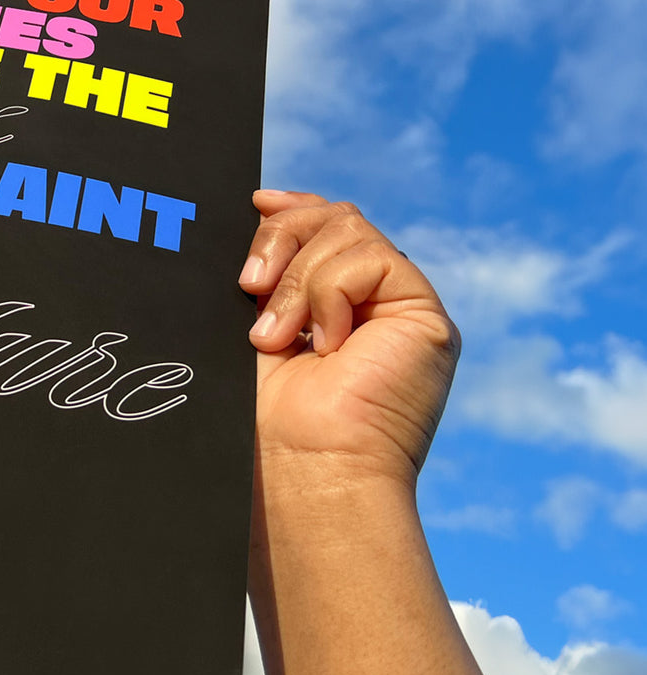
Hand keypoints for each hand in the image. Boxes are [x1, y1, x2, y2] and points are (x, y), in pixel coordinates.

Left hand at [239, 190, 460, 495]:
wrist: (302, 470)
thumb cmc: (268, 421)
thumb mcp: (256, 326)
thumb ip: (269, 274)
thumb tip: (259, 205)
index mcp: (333, 307)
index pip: (324, 226)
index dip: (290, 208)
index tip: (254, 204)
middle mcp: (374, 304)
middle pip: (334, 216)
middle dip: (280, 238)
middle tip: (248, 286)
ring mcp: (402, 309)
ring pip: (348, 229)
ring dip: (296, 279)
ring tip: (274, 339)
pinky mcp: (426, 318)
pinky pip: (371, 257)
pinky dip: (331, 293)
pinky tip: (325, 344)